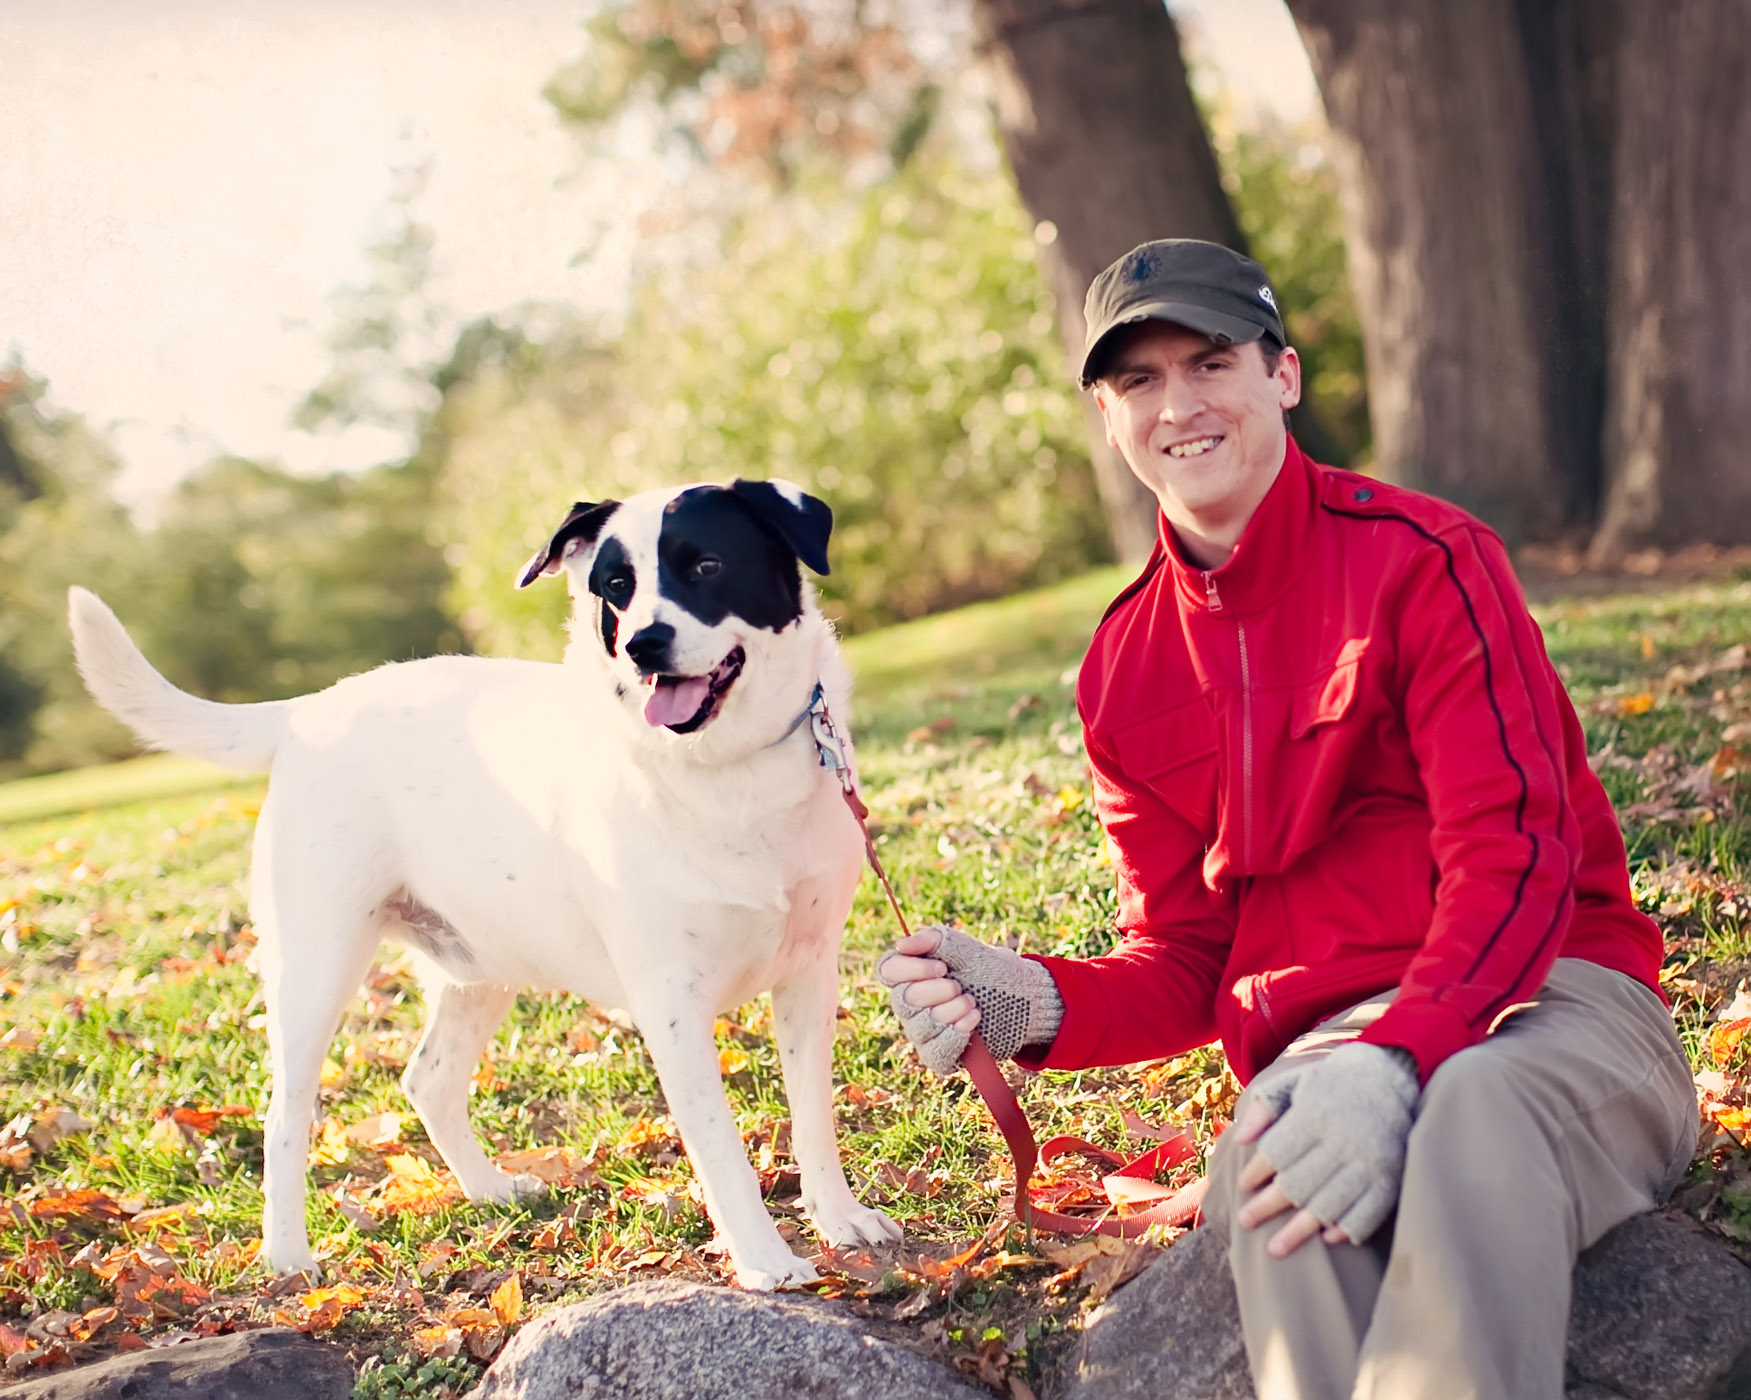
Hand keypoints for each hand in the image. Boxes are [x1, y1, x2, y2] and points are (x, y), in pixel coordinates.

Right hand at [877, 925, 1062, 1075]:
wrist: (1024, 1001)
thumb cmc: (993, 971)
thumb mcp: (968, 949)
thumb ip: (936, 939)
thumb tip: (902, 944)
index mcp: (913, 973)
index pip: (888, 970)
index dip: (912, 969)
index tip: (942, 967)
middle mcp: (912, 1004)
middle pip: (903, 1000)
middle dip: (938, 991)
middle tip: (962, 988)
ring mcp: (924, 1031)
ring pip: (920, 1027)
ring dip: (952, 1012)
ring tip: (973, 1004)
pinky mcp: (940, 1055)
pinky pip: (934, 1052)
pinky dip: (955, 1037)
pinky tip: (972, 1023)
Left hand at [1233, 1042, 1418, 1257]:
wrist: (1392, 1075)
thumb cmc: (1331, 1082)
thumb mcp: (1295, 1082)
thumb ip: (1265, 1107)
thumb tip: (1240, 1140)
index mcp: (1316, 1113)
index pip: (1277, 1152)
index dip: (1256, 1172)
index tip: (1241, 1186)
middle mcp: (1344, 1140)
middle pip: (1298, 1184)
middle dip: (1266, 1206)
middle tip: (1244, 1221)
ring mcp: (1371, 1162)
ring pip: (1329, 1207)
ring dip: (1298, 1231)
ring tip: (1274, 1250)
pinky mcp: (1393, 1179)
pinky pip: (1368, 1214)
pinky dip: (1346, 1230)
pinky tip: (1325, 1239)